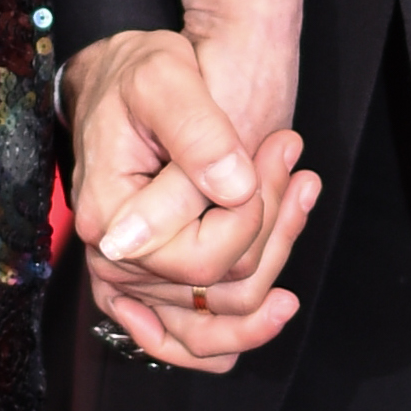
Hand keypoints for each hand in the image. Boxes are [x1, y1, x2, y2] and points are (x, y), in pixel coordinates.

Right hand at [62, 27, 317, 372]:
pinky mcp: (147, 281)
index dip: (251, 221)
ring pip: (220, 314)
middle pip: (218, 292)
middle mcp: (113, 260)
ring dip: (275, 258)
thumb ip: (198, 134)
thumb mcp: (164, 78)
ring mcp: (129, 278)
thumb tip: (233, 189)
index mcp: (111, 217)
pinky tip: (275, 297)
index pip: (199, 260)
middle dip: (274, 232)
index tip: (273, 157)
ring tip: (299, 193)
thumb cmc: (137, 72)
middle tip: (296, 167)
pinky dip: (237, 328)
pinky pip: (190, 337)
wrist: (119, 77)